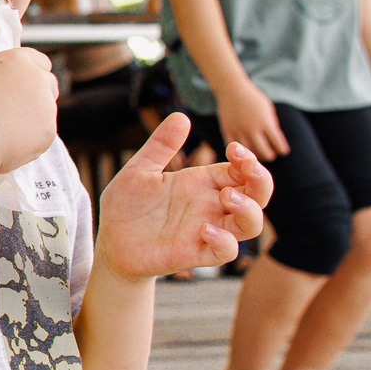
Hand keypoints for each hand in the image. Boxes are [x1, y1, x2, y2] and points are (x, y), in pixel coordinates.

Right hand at [0, 47, 57, 177]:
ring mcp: (46, 106)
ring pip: (46, 113)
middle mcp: (36, 79)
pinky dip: (29, 143)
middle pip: (49, 85)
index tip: (25, 86)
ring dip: (32, 121)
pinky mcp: (48, 132)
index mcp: (15, 60)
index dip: (33, 74)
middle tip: (16, 112)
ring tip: (2, 133)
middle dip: (37, 97)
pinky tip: (6, 146)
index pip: (41, 62)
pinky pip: (42, 137)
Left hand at [96, 114, 270, 281]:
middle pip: (257, 195)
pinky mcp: (196, 254)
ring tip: (227, 196)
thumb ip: (160, 146)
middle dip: (261, 180)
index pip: (240, 170)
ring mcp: (207, 231)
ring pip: (250, 224)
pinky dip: (224, 241)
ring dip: (249, 209)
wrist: (109, 242)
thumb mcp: (139, 170)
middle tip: (247, 168)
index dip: (247, 160)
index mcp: (201, 183)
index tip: (234, 149)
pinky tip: (203, 229)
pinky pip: (227, 251)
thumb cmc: (125, 206)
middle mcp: (210, 206)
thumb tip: (181, 116)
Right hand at [214, 77, 288, 160]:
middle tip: (270, 155)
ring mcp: (239, 130)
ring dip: (254, 155)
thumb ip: (272, 125)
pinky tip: (244, 150)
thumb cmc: (253, 99)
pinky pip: (235, 147)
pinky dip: (240, 150)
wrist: (232, 89)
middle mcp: (253, 128)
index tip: (282, 151)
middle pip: (264, 152)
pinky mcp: (227, 131)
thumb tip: (275, 143)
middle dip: (269, 156)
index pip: (278, 143)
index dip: (282, 149)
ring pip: (248, 152)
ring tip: (258, 154)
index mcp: (266, 122)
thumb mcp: (268, 109)